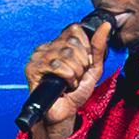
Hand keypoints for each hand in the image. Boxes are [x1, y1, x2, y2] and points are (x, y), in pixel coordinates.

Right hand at [21, 16, 112, 138]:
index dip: (86, 49)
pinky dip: (68, 78)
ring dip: (75, 73)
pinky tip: (65, 86)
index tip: (84, 65)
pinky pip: (57, 65)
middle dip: (82, 64)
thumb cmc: (76, 92)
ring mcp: (37, 56)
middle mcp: (46, 47)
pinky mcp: (31, 68)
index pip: (75, 30)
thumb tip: (106, 25)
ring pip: (66, 55)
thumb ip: (98, 46)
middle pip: (72, 43)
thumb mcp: (93, 67)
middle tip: (77, 77)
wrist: (64, 113)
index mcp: (59, 43)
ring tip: (71, 82)